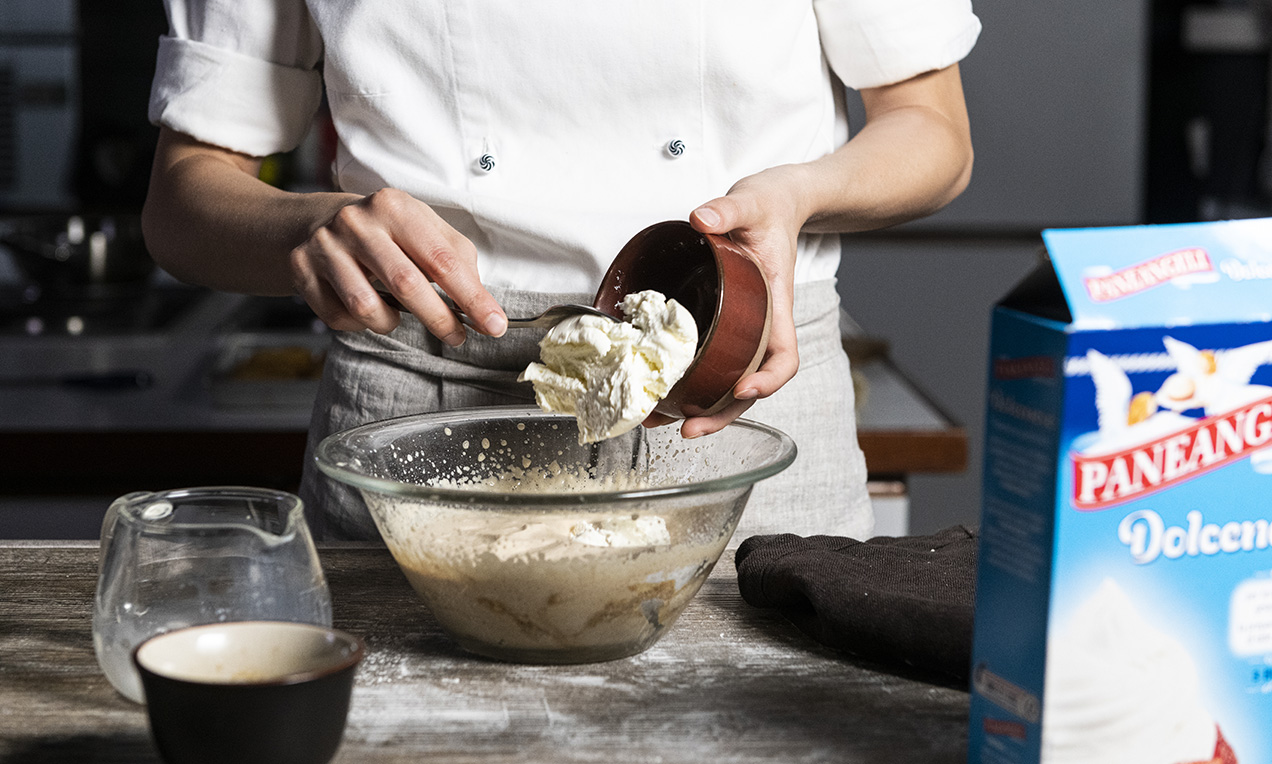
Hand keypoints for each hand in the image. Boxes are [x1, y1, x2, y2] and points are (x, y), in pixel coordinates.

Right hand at [289, 188, 506, 342]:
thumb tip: (482, 302)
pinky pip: (339, 317)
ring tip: (398, 315)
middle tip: (456, 336)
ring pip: (366, 307)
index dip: (471, 297)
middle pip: (406, 284)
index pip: (442, 260)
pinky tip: (366, 308)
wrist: (317, 223)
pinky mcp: (301, 269)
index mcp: (395, 207)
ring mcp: (325, 245)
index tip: (493, 324)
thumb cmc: (384, 232)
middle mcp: (357, 222)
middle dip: (439, 318)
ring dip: (390, 322)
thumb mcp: (424, 230)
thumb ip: (457, 259)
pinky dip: (359, 324)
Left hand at [647, 165, 809, 437]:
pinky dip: (691, 381)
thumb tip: (702, 219)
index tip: (744, 389)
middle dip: (723, 413)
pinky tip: (660, 391)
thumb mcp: (752, 201)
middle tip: (689, 430)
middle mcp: (762, 325)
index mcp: (776, 303)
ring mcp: (745, 328)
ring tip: (662, 421)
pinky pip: (713, 360)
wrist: (780, 203)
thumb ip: (728, 209)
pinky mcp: (726, 323)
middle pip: (752, 385)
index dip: (769, 379)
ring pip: (729, 381)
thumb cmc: (772, 206)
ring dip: (701, 408)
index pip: (785, 356)